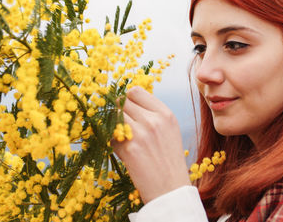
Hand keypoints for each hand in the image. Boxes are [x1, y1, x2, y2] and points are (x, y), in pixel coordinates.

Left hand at [112, 86, 190, 202]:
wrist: (171, 190)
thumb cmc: (169, 161)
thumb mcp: (169, 130)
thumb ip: (152, 115)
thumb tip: (126, 102)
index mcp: (165, 113)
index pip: (135, 91)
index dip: (127, 99)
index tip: (126, 109)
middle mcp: (154, 120)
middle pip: (121, 102)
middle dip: (117, 112)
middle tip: (121, 125)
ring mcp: (141, 133)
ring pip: (113, 117)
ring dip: (113, 126)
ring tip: (123, 138)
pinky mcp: (129, 148)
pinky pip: (110, 137)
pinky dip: (113, 143)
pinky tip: (125, 153)